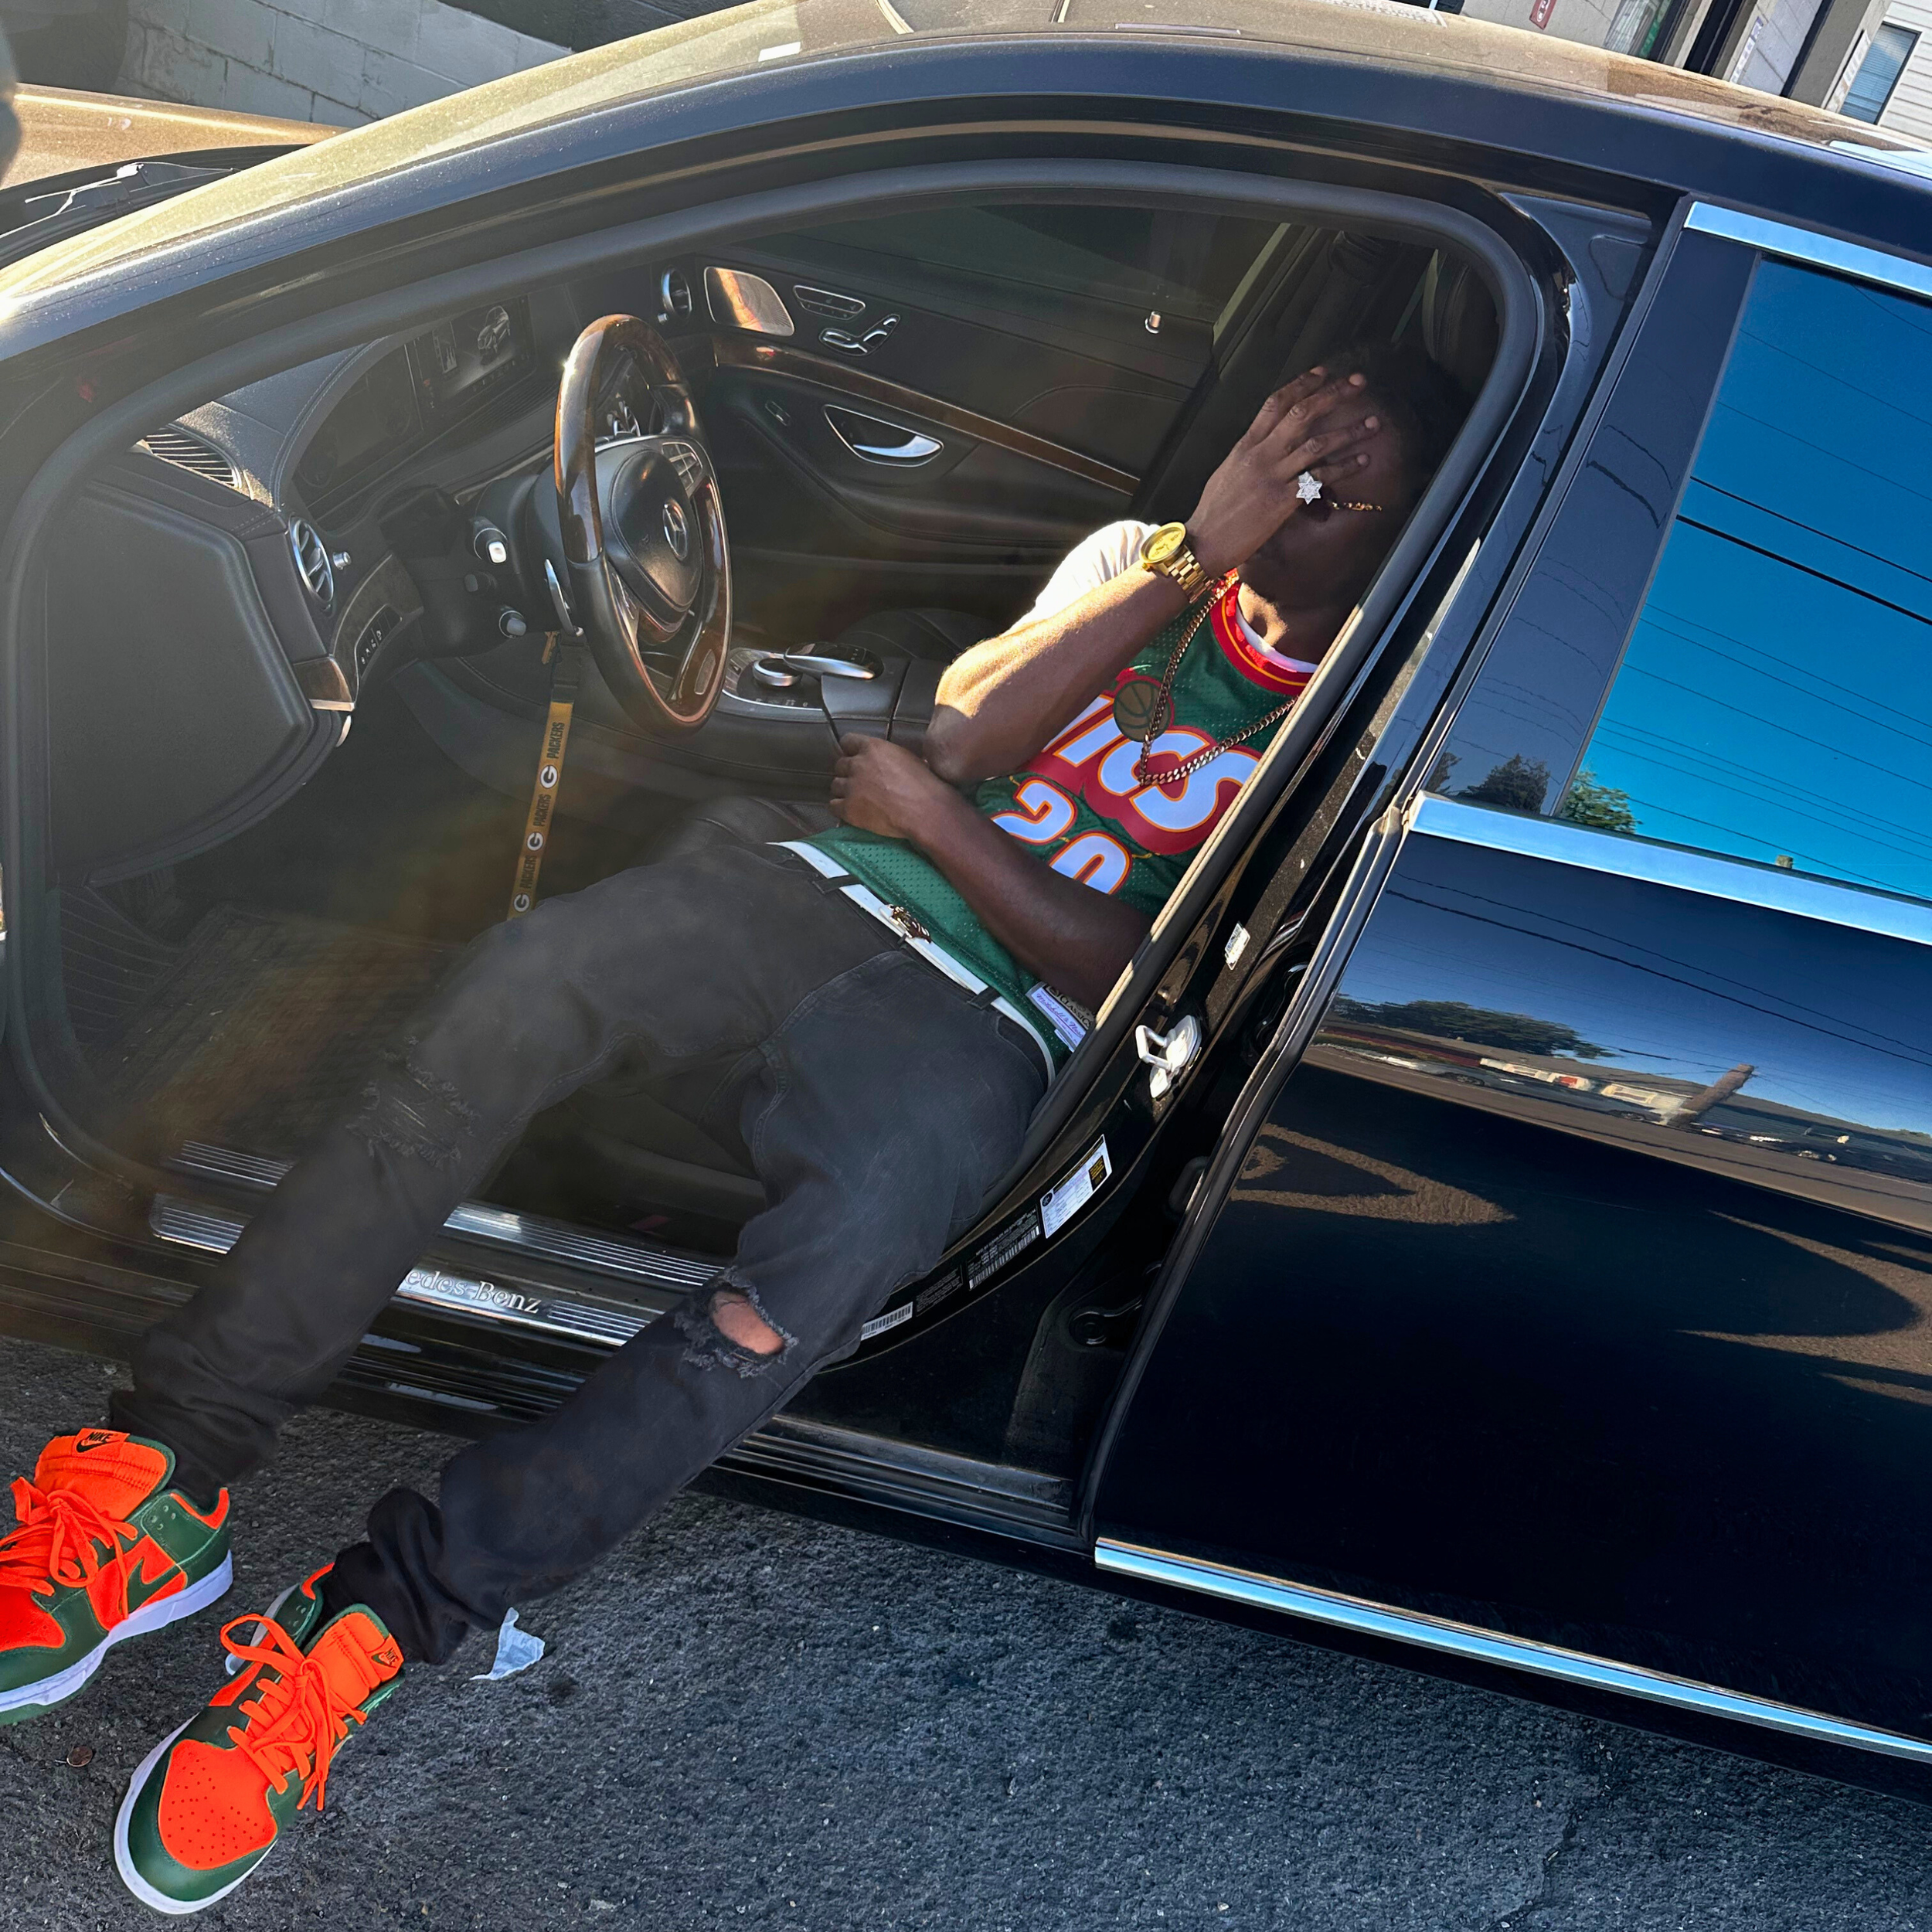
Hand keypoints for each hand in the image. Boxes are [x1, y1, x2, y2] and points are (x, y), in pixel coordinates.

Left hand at [830, 733, 964, 843]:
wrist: (925, 812)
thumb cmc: (924, 786)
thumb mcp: (906, 757)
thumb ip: (887, 755)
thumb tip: (882, 761)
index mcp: (873, 748)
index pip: (847, 742)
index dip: (851, 752)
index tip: (855, 758)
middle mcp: (858, 764)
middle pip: (840, 765)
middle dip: (848, 774)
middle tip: (861, 784)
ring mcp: (851, 787)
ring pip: (835, 786)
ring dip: (844, 791)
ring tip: (859, 799)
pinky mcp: (848, 809)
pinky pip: (833, 806)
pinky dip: (841, 809)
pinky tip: (853, 811)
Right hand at [1187, 368, 1380, 576]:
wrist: (1204, 541)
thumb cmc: (1213, 512)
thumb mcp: (1227, 472)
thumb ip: (1249, 454)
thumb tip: (1265, 443)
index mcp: (1245, 446)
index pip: (1276, 403)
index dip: (1302, 384)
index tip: (1323, 372)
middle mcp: (1260, 455)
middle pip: (1301, 413)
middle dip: (1333, 394)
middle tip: (1358, 383)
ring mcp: (1272, 476)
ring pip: (1317, 443)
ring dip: (1349, 431)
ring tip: (1374, 423)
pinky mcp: (1282, 500)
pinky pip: (1319, 478)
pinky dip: (1344, 468)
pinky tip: (1362, 460)